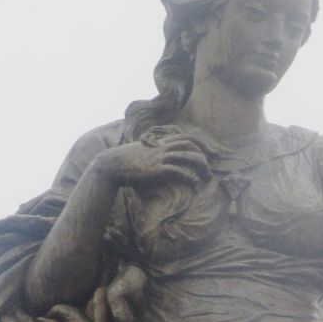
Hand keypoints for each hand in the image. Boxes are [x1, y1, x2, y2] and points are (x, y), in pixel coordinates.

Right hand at [93, 137, 210, 194]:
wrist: (113, 164)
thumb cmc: (126, 160)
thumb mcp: (142, 151)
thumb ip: (153, 150)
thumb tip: (157, 153)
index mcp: (161, 143)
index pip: (186, 137)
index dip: (201, 144)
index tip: (209, 153)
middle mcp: (163, 147)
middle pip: (191, 145)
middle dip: (204, 156)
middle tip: (210, 168)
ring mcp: (160, 157)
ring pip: (188, 157)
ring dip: (200, 167)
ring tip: (206, 177)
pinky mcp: (157, 169)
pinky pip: (178, 171)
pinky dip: (189, 177)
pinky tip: (194, 184)